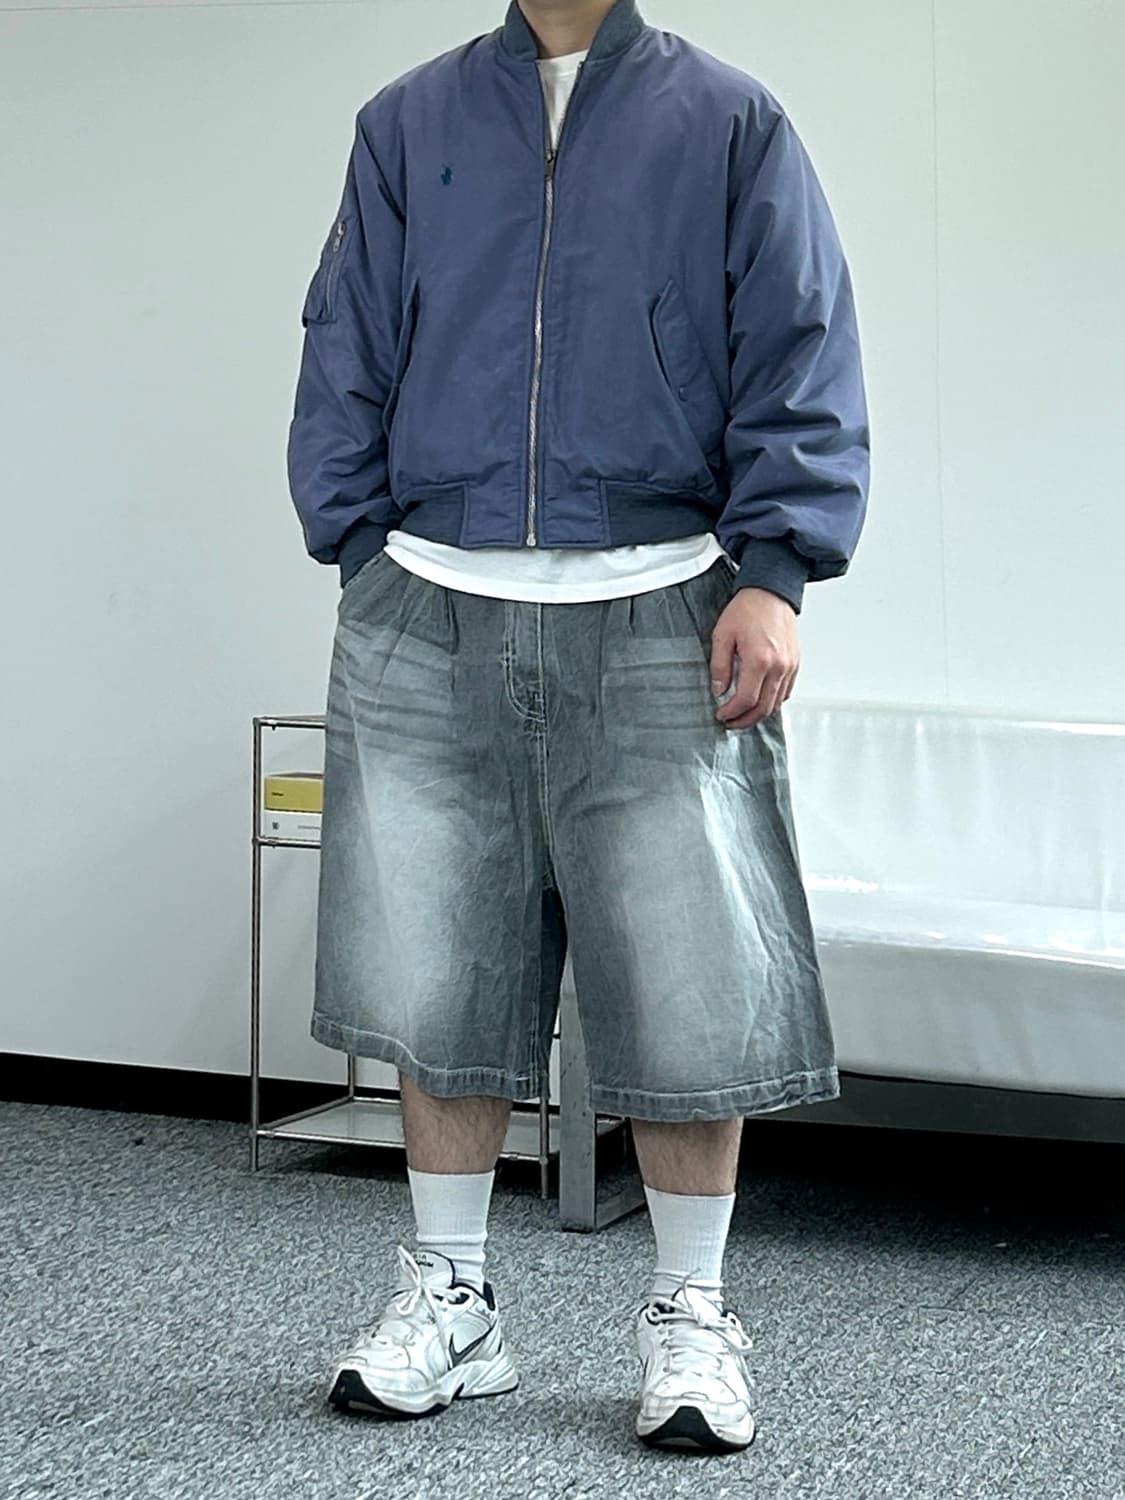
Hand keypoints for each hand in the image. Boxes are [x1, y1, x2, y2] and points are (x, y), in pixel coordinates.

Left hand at [710, 587, 799, 728]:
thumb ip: (719, 666)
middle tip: (730, 722)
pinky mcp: (795, 663)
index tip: (721, 714)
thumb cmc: (747, 609)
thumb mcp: (722, 635)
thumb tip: (719, 689)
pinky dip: (773, 702)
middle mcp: (779, 666)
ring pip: (776, 703)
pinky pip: (786, 692)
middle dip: (745, 720)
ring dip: (759, 714)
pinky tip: (760, 701)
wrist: (771, 592)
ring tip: (743, 715)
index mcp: (759, 660)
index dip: (732, 712)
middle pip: (763, 708)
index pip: (746, 700)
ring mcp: (790, 666)